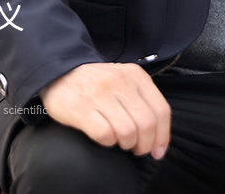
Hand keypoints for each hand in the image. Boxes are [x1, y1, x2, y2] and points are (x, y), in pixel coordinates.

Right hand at [40, 62, 170, 159]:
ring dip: (127, 144)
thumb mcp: (125, 80)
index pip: (161, 110)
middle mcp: (120, 82)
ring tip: (121, 142)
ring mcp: (100, 94)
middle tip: (138, 149)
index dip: (163, 136)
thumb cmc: (98, 83)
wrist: (61, 74)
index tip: (158, 150)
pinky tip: (106, 138)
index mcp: (135, 75)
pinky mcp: (82, 109)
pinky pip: (105, 135)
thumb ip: (143, 101)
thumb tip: (159, 138)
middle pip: (147, 123)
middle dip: (145, 144)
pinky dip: (109, 143)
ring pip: (128, 131)